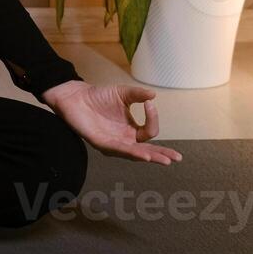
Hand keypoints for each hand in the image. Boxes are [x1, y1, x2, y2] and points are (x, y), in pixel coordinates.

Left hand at [40, 80, 182, 165]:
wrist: (75, 96)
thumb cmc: (98, 96)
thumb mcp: (122, 93)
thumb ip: (138, 95)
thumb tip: (154, 95)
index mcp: (130, 129)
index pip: (149, 132)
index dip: (153, 118)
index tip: (149, 104)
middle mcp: (124, 139)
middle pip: (147, 150)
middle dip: (162, 154)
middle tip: (177, 157)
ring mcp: (113, 143)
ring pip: (135, 153)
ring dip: (150, 156)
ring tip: (165, 160)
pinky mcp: (101, 143)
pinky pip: (118, 150)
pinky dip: (132, 152)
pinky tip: (144, 155)